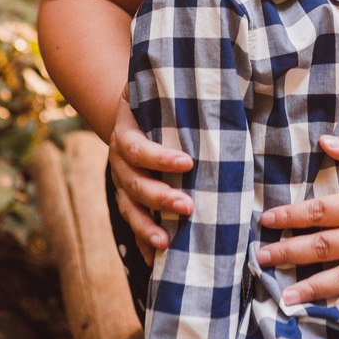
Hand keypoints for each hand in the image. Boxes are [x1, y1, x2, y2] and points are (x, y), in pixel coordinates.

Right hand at [108, 91, 192, 262]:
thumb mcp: (161, 87)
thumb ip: (180, 87)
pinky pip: (133, 223)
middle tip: (188, 207)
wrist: (129, 111)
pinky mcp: (129, 199)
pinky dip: (142, 243)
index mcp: (125, 131)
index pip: (137, 147)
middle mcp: (118, 160)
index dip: (159, 156)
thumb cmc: (155, 98)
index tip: (187, 162)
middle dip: (159, 197)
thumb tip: (220, 74)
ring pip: (129, 208)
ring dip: (146, 227)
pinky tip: (156, 264)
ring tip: (166, 243)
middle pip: (134, 183)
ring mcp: (121, 182)